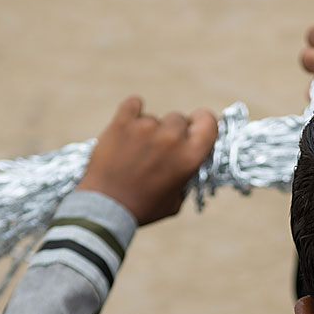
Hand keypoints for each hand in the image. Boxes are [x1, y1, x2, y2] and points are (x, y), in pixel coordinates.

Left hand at [76, 97, 217, 226]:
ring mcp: (146, 127)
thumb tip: (188, 165)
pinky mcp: (122, 122)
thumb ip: (186, 178)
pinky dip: (131, 112)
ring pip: (154, 118)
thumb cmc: (142, 207)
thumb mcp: (175, 201)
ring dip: (148, 130)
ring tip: (134, 153)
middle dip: (171, 132)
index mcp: (190, 157)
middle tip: (158, 150)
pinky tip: (127, 127)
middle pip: (179, 119)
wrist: (105, 208)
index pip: (209, 122)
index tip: (194, 126)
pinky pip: (133, 104)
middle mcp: (171, 138)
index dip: (202, 122)